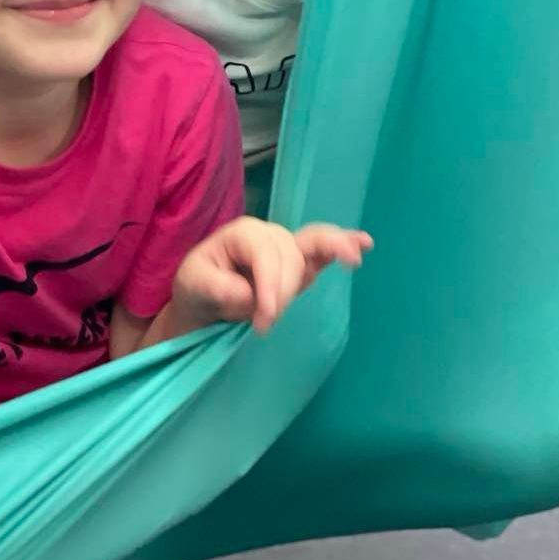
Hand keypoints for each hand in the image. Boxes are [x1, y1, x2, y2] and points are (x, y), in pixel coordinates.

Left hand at [174, 217, 372, 334]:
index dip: (269, 288)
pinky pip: (324, 248)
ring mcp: (287, 246)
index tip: (263, 323)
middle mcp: (268, 234)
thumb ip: (219, 288)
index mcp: (242, 234)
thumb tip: (250, 294)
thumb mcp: (194, 286)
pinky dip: (344, 244)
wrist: (204, 300)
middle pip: (290, 257)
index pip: (265, 256)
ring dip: (329, 255)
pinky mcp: (301, 262)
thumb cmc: (198, 288)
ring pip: (312, 249)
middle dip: (283, 292)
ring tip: (352, 261)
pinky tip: (364, 243)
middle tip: (262, 326)